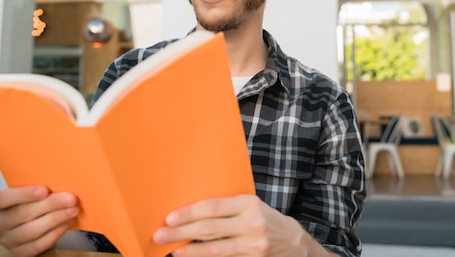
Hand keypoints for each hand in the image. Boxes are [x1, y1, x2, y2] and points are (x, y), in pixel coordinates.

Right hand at [0, 186, 79, 256]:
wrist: (28, 221)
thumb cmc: (29, 200)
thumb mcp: (27, 190)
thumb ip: (37, 185)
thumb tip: (60, 177)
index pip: (3, 198)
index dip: (23, 194)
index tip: (44, 190)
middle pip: (23, 214)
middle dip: (50, 205)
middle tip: (71, 199)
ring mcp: (7, 240)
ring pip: (32, 231)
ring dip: (56, 219)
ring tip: (73, 210)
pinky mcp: (19, 252)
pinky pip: (39, 244)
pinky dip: (56, 232)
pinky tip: (68, 222)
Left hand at [152, 194, 335, 255]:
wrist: (295, 244)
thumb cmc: (265, 220)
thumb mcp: (250, 206)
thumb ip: (226, 208)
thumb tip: (190, 211)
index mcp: (248, 203)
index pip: (212, 207)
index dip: (189, 213)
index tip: (169, 218)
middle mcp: (252, 224)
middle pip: (209, 229)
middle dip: (181, 232)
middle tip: (159, 235)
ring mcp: (253, 245)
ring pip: (214, 250)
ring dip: (189, 250)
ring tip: (172, 250)